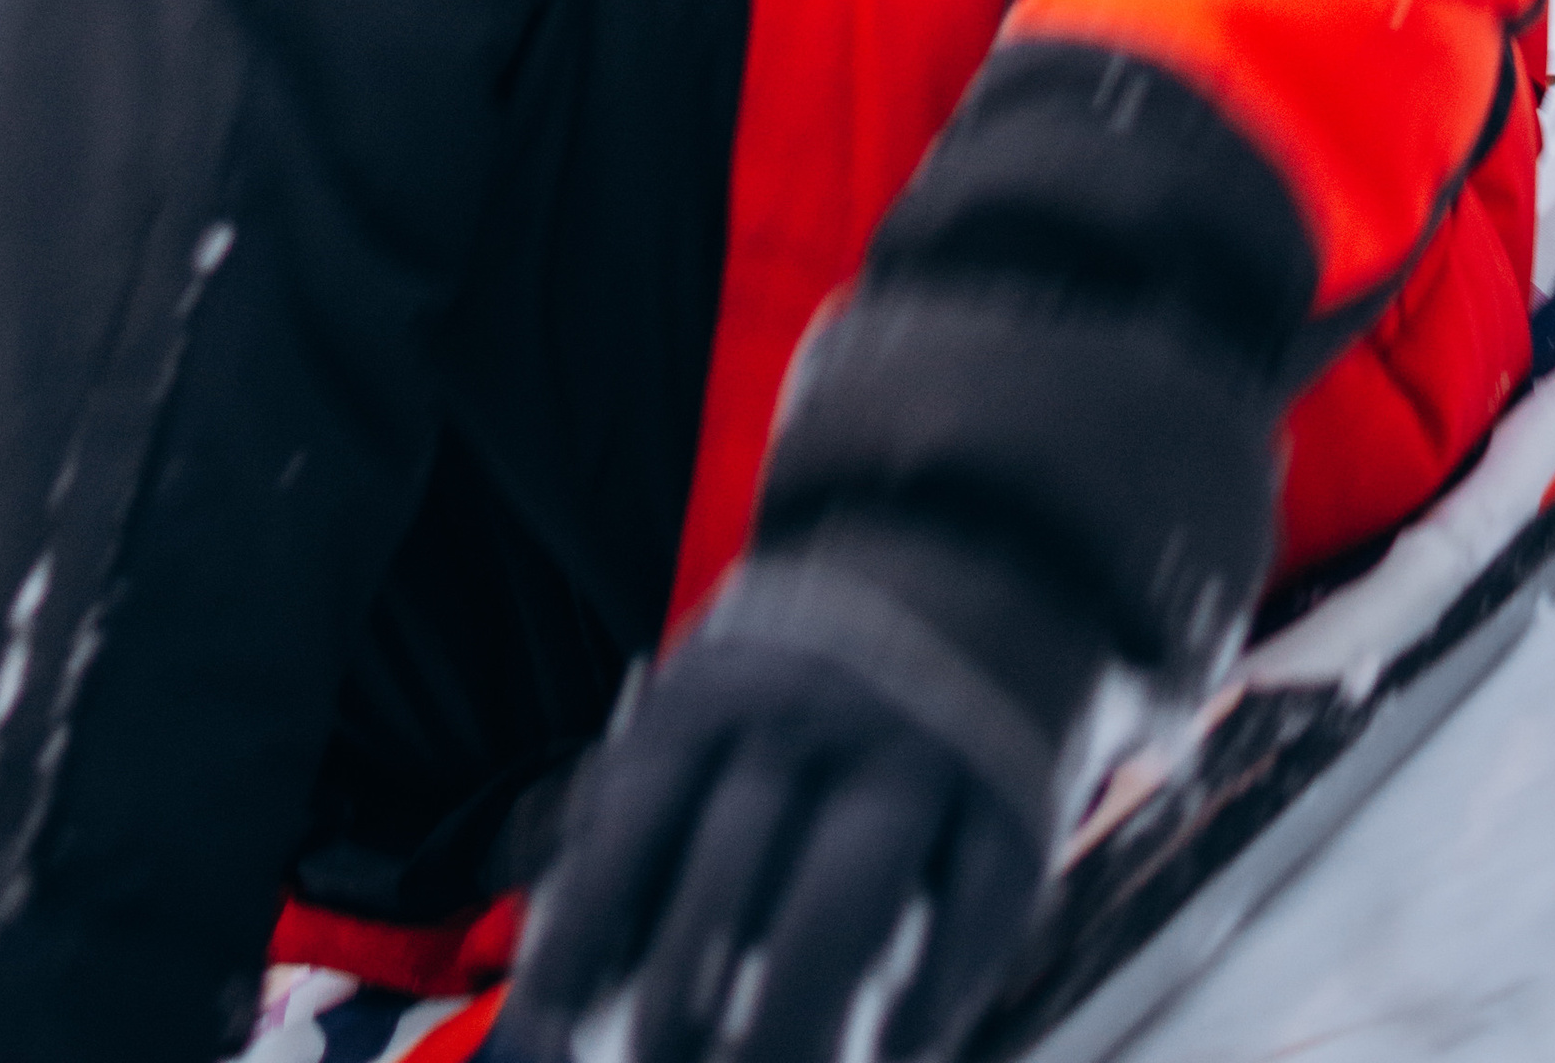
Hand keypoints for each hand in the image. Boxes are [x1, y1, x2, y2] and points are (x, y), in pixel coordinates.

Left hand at [505, 578, 1044, 1062]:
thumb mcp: (703, 694)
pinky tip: (892, 1047)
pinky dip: (928, 997)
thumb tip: (546, 940)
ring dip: (790, 1018)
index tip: (548, 1031)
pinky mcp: (1008, 800)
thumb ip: (626, 805)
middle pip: (731, 877)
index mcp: (719, 688)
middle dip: (681, 1001)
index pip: (631, 820)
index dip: (586, 933)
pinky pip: (966, 913)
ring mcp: (915, 755)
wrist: (965, 542)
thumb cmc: (806, 666)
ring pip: (840, 907)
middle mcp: (812, 717)